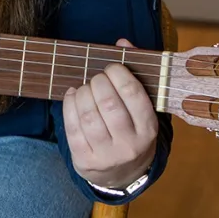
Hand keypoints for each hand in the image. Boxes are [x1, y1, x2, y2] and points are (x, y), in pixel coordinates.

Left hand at [62, 38, 158, 191]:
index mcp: (149, 129)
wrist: (122, 174)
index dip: (119, 74)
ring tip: (84, 88)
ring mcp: (106, 155)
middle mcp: (130, 144)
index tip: (111, 67)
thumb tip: (123, 43)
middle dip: (98, 82)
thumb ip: (135, 75)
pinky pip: (72, 128)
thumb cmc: (132, 132)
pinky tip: (72, 95)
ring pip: (89, 115)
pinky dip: (69, 105)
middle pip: (109, 103)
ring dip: (82, 93)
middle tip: (96, 77)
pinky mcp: (85, 160)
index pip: (134, 94)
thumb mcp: (142, 110)